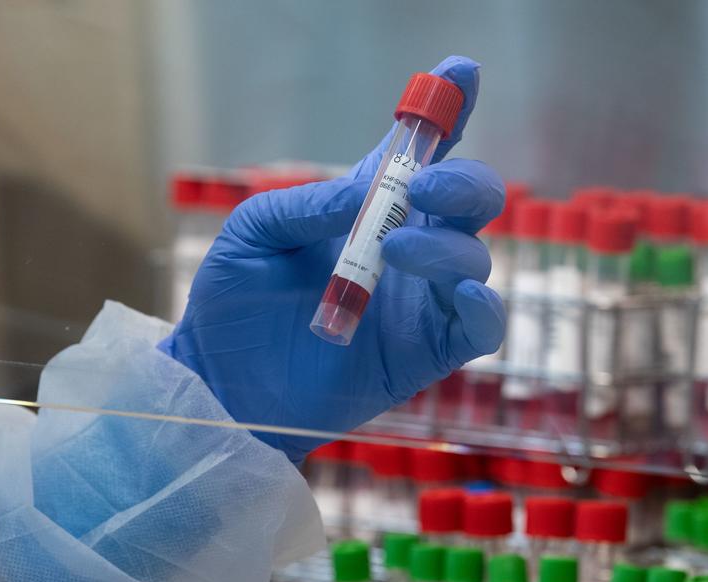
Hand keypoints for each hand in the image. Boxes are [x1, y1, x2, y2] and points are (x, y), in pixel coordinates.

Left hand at [161, 55, 505, 462]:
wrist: (222, 384)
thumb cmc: (234, 304)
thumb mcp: (255, 233)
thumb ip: (309, 204)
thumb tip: (366, 189)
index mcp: (366, 214)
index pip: (421, 159)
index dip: (446, 114)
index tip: (461, 72)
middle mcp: (406, 252)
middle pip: (470, 204)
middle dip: (463, 183)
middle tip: (423, 189)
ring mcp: (421, 304)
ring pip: (475, 260)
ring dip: (447, 248)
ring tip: (391, 252)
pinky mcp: (425, 355)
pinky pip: (480, 329)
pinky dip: (485, 308)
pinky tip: (464, 294)